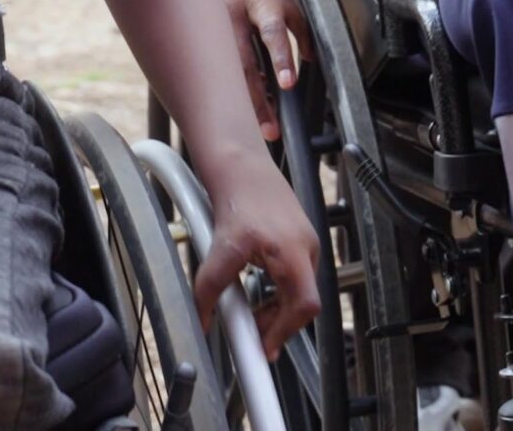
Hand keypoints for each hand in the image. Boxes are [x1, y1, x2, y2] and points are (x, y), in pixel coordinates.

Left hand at [192, 148, 322, 357]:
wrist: (241, 166)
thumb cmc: (238, 195)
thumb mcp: (220, 247)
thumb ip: (210, 287)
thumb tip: (204, 318)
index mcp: (293, 250)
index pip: (303, 305)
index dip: (284, 331)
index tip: (265, 347)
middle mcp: (307, 247)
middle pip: (303, 302)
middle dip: (277, 321)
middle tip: (254, 331)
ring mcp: (308, 242)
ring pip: (299, 290)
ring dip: (276, 305)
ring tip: (252, 309)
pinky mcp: (303, 238)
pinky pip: (296, 276)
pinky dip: (278, 289)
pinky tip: (258, 284)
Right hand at [212, 0, 309, 141]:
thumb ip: (301, 30)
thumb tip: (311, 59)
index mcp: (262, 3)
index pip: (272, 32)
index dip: (281, 57)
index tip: (286, 84)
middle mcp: (237, 15)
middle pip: (246, 62)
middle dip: (257, 98)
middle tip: (269, 128)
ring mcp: (217, 24)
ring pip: (228, 70)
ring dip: (241, 100)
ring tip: (254, 126)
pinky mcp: (206, 32)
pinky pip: (217, 65)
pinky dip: (227, 87)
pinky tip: (235, 106)